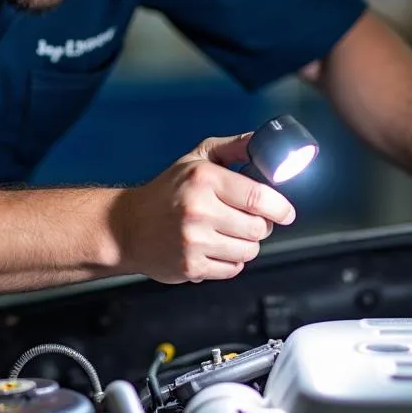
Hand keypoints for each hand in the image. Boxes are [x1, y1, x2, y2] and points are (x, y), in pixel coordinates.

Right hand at [113, 133, 296, 283]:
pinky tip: (214, 248)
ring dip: (245, 244)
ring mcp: (194, 241)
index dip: (280, 207)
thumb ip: (233, 148)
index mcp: (203, 179)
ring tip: (227, 233)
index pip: (258, 197)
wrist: (126, 227)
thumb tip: (265, 143)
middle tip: (246, 219)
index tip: (285, 212)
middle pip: (259, 228)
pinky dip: (230, 261)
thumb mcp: (195, 159)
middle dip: (260, 225)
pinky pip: (232, 269)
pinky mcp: (191, 267)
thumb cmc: (164, 192)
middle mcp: (198, 210)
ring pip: (249, 251)